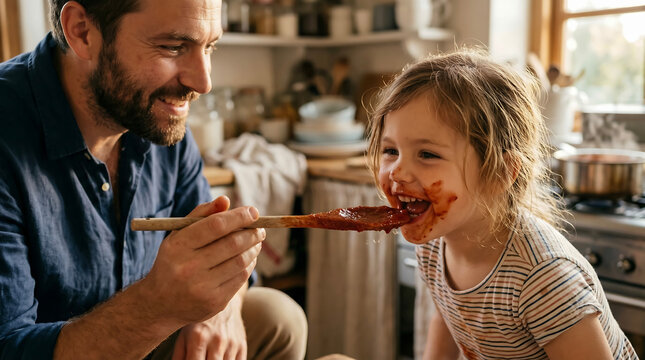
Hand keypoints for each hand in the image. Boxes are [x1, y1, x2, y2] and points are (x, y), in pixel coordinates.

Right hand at [141, 196, 264, 325]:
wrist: (159, 303)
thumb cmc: (174, 260)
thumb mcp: (178, 235)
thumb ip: (201, 214)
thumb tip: (225, 201)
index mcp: (178, 246)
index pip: (216, 225)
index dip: (239, 217)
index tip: (253, 212)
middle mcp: (188, 267)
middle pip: (232, 244)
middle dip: (252, 233)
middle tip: (260, 228)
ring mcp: (202, 287)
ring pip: (240, 261)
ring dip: (254, 248)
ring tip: (256, 241)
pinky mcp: (214, 302)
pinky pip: (241, 278)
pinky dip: (249, 264)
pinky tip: (249, 258)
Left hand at [171, 295, 246, 359]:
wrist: (222, 301)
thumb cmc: (198, 321)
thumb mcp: (184, 335)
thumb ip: (178, 356)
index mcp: (198, 337)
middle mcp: (217, 340)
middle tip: (201, 358)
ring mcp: (231, 342)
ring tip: (208, 356)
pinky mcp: (241, 344)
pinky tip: (220, 357)